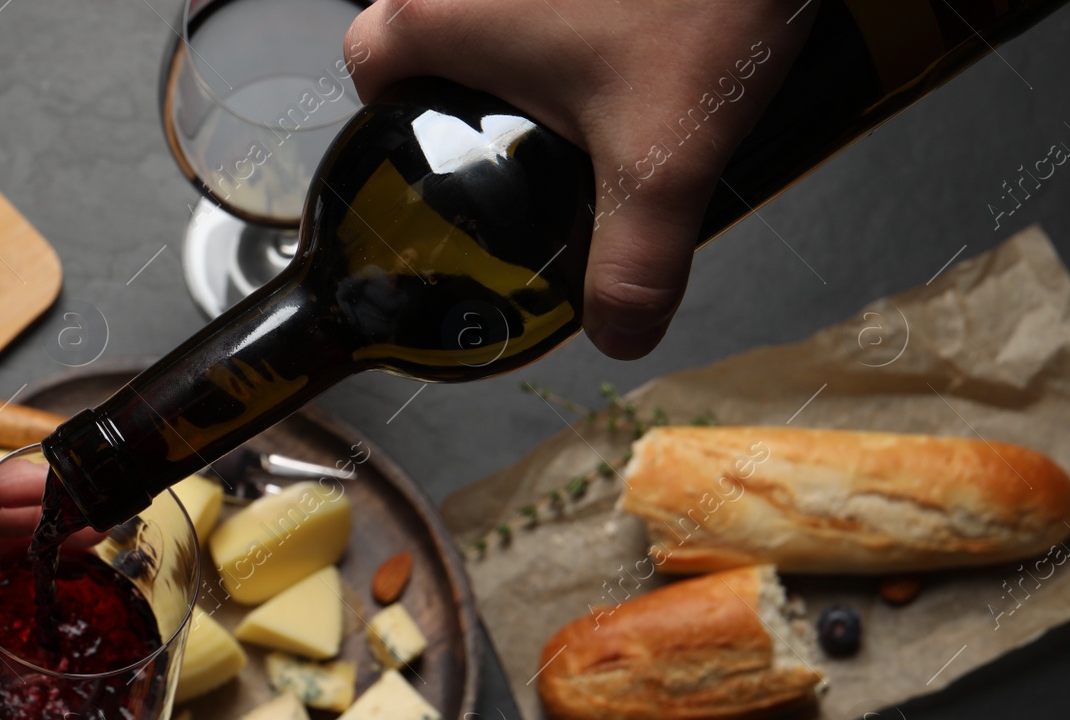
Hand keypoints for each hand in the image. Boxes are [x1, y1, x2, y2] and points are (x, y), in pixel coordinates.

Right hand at [346, 0, 813, 358]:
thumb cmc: (701, 0)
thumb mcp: (664, 161)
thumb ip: (635, 264)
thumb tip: (617, 335)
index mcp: (444, 15)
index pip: (368, 62)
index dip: (390, 111)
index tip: (442, 153)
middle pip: (428, 33)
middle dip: (466, 88)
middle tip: (524, 135)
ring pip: (488, 7)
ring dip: (521, 47)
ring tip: (587, 90)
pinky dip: (570, 17)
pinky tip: (626, 39)